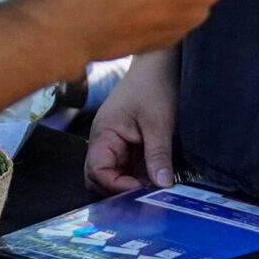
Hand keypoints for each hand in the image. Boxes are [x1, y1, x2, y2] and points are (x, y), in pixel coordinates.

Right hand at [86, 53, 178, 193]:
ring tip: (154, 189)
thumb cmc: (153, 85)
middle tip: (146, 196)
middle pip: (100, 178)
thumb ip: (157, 155)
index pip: (96, 171)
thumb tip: (162, 186)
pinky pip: (128, 167)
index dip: (115, 186)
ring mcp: (115, 143)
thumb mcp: (158, 123)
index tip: (140, 191)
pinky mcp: (128, 143)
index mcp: (103, 134)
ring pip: (115, 175)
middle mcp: (104, 141)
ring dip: (132, 184)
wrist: (159, 62)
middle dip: (120, 190)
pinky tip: (156, 178)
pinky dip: (139, 175)